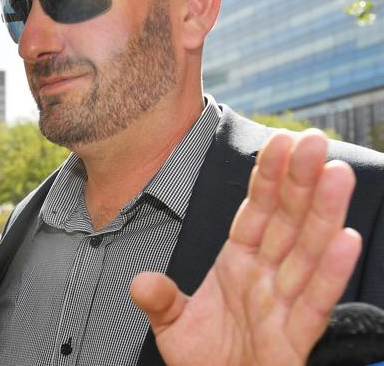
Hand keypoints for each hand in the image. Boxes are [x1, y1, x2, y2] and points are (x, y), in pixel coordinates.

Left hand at [130, 129, 361, 365]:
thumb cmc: (206, 360)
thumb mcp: (173, 325)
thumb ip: (160, 300)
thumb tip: (139, 283)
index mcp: (237, 263)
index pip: (255, 212)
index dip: (267, 178)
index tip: (279, 142)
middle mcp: (264, 277)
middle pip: (285, 221)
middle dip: (299, 180)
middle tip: (315, 139)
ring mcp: (281, 305)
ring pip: (305, 251)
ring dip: (321, 212)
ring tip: (335, 174)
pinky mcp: (294, 339)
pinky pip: (313, 302)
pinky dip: (328, 272)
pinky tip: (343, 240)